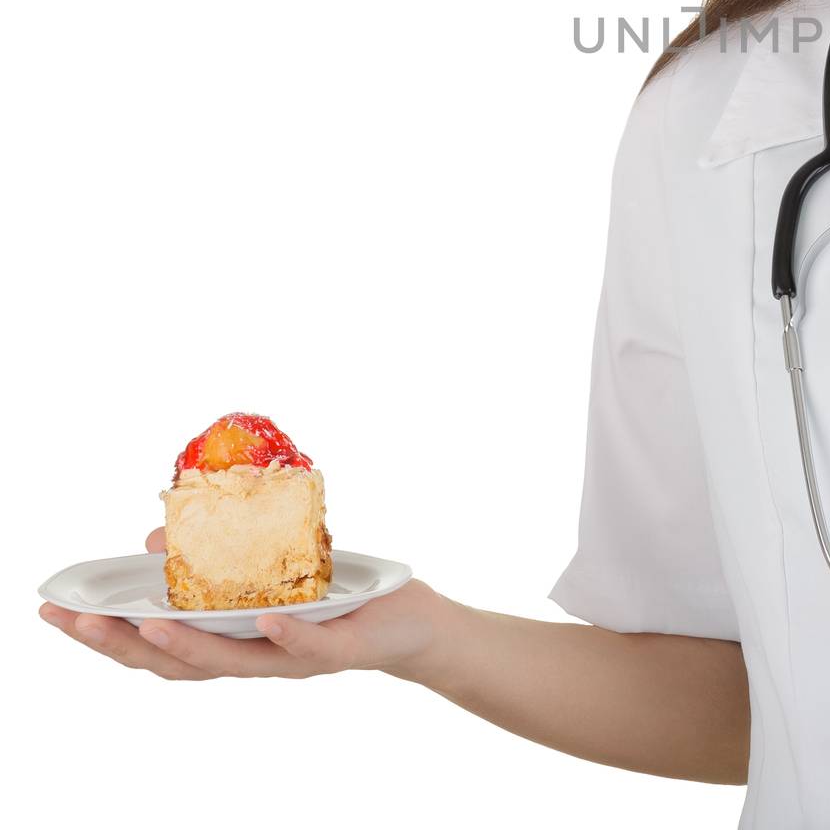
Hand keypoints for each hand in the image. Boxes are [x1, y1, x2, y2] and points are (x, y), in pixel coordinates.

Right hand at [38, 526, 448, 680]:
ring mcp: (290, 659)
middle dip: (117, 642)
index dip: (100, 633)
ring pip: (228, 661)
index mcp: (228, 640)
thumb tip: (155, 538)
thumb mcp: (268, 570)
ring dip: (184, 643)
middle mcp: (249, 657)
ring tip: (143, 622)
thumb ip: (213, 560)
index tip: (51, 608)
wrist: (407, 623)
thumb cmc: (335, 596)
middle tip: (71, 619)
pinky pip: (305, 645)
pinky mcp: (336, 650)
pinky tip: (260, 621)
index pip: (152, 644)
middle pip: (171, 662)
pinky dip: (282, 636)